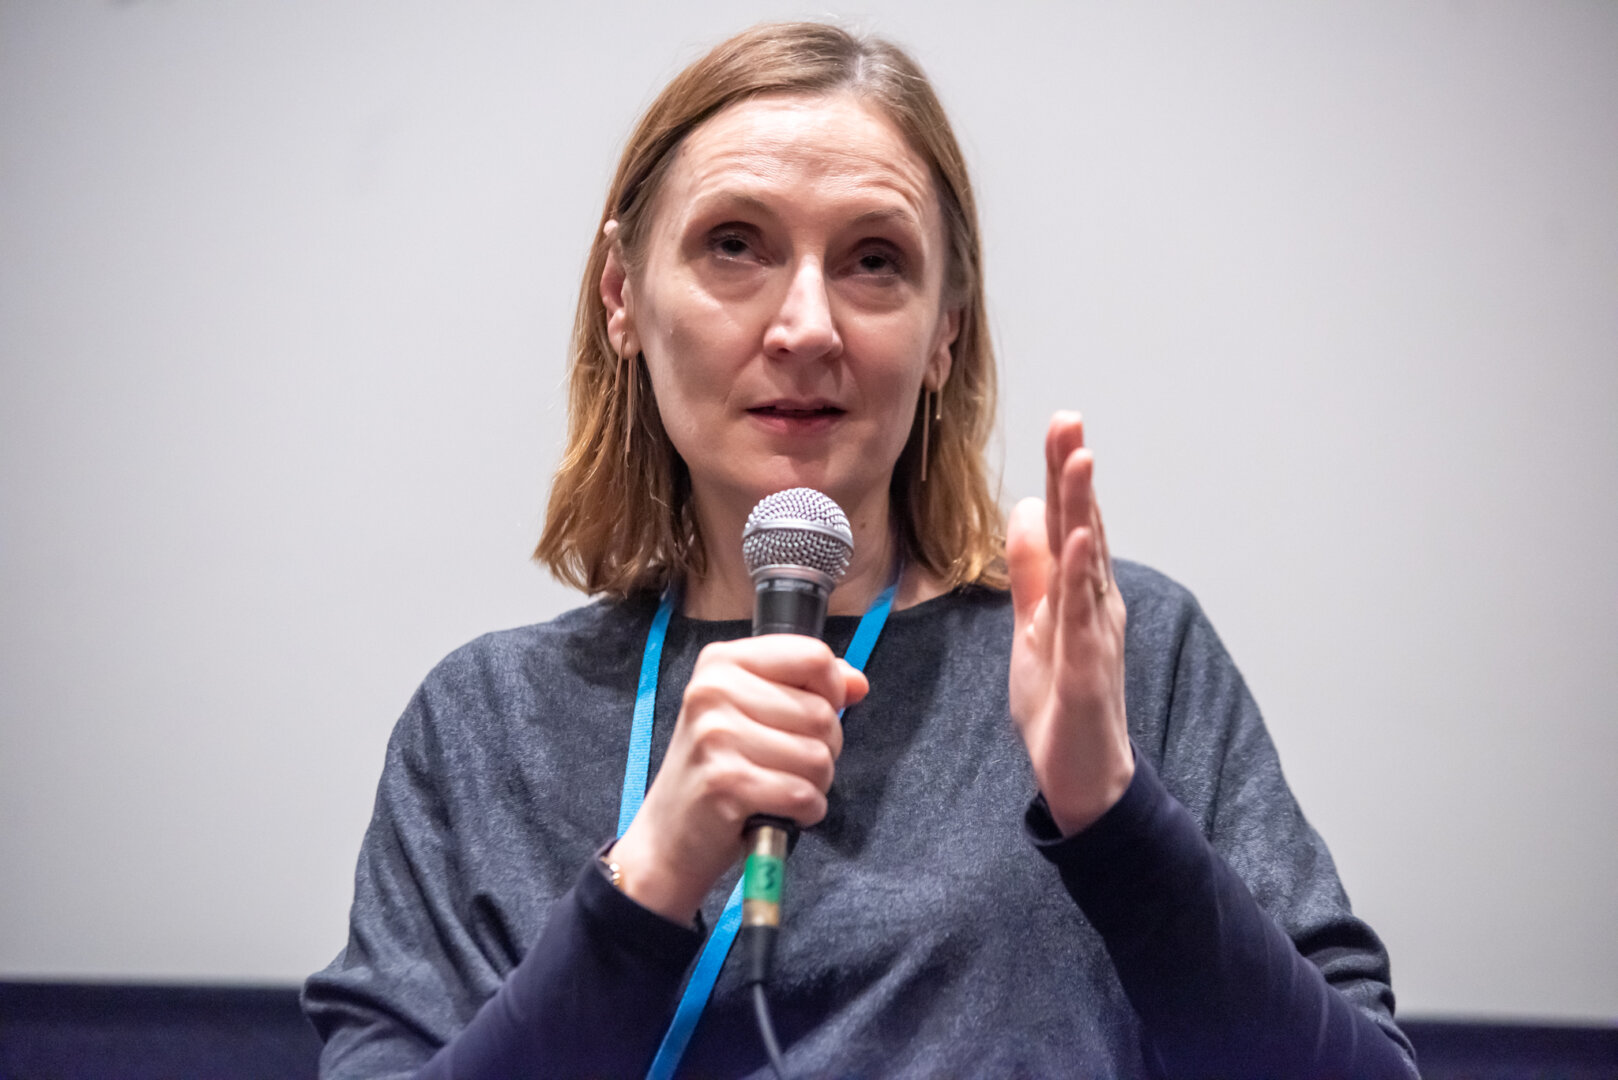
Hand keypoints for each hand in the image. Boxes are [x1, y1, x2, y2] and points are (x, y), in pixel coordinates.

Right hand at [609, 635, 867, 922]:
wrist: (669, 836)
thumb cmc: (718, 769)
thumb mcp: (754, 712)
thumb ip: (808, 688)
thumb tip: (858, 683)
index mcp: (722, 661)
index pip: (814, 656)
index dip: (832, 691)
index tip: (810, 717)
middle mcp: (713, 690)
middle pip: (822, 712)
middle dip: (824, 748)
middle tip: (785, 764)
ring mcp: (715, 736)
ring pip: (819, 756)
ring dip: (814, 784)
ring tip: (779, 787)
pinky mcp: (725, 783)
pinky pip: (803, 794)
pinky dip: (804, 811)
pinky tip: (777, 811)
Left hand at [1006, 412, 1132, 835]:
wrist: (1083, 775)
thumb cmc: (1062, 700)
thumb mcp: (1034, 624)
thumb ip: (1032, 571)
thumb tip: (1027, 513)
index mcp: (1080, 591)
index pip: (1071, 520)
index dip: (1063, 473)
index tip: (1061, 423)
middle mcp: (1096, 603)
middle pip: (1084, 526)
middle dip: (1074, 472)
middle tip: (1070, 420)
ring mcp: (1094, 633)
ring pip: (1088, 559)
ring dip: (1085, 508)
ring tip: (1079, 459)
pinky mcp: (1086, 667)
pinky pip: (1083, 616)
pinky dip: (1081, 575)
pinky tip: (1079, 540)